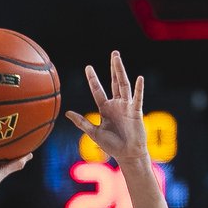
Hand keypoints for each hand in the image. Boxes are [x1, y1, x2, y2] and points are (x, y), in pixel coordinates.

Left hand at [65, 50, 147, 164]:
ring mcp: (126, 107)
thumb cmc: (112, 145)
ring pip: (124, 85)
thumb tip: (67, 113)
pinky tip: (139, 78)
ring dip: (120, 71)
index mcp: (105, 108)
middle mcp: (116, 104)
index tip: (88, 67)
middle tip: (114, 53)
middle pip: (115, 82)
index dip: (93, 79)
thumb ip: (81, 122)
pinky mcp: (135, 112)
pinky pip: (137, 99)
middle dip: (114, 68)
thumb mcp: (93, 133)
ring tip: (118, 58)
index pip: (98, 90)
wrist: (127, 155)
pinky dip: (138, 89)